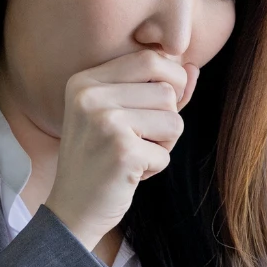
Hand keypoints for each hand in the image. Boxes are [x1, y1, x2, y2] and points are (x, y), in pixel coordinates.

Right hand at [44, 50, 199, 250]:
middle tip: (141, 139)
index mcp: (86, 80)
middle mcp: (91, 96)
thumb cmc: (101, 160)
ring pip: (173, 121)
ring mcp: (105, 122)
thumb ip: (156, 89)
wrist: (72, 208)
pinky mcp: (122, 151)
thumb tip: (194, 66)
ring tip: (134, 155)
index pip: (150, 58)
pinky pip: (166, 153)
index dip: (170, 81)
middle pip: (167, 91)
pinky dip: (155, 167)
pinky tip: (129, 173)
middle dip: (167, 119)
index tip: (157, 108)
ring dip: (164, 144)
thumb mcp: (122, 115)